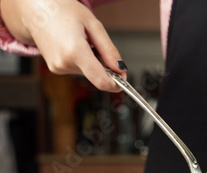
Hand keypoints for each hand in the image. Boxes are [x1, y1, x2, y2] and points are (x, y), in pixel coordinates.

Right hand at [0, 0, 124, 91]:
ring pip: (88, 72)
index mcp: (75, 52)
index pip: (101, 80)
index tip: (124, 80)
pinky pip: (78, 69)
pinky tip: (74, 45)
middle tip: (98, 45)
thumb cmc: (62, 10)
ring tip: (82, 41)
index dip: (116, 84)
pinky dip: (82, 60)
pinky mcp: (55, 68)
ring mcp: (57, 67)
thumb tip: (121, 68)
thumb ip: (109, 50)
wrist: (35, 8)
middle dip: (104, 66)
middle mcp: (64, 63)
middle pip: (96, 76)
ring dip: (92, 61)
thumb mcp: (93, 25)